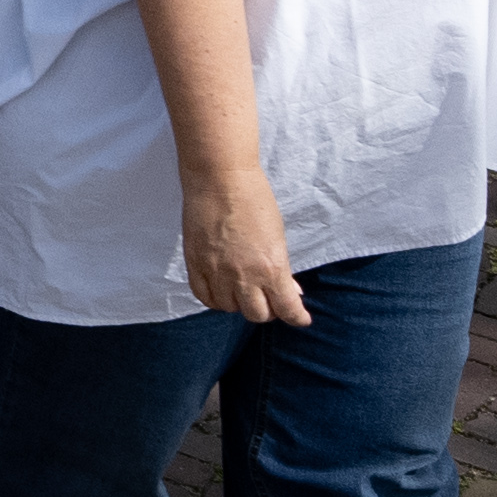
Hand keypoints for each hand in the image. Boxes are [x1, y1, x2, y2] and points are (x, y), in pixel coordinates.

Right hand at [181, 159, 310, 330]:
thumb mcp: (278, 237)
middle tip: (269, 299)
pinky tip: (222, 290)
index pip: (287, 309)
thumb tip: (290, 290)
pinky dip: (215, 298)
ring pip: (229, 308)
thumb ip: (282, 268)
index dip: (297, 317)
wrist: (220, 178)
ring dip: (239, 303)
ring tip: (243, 290)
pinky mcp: (196, 265)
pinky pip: (204, 297)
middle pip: (257, 314)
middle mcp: (244, 276)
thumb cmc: (254, 200)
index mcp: (271, 267)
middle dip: (267, 309)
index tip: (301, 318)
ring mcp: (217, 272)